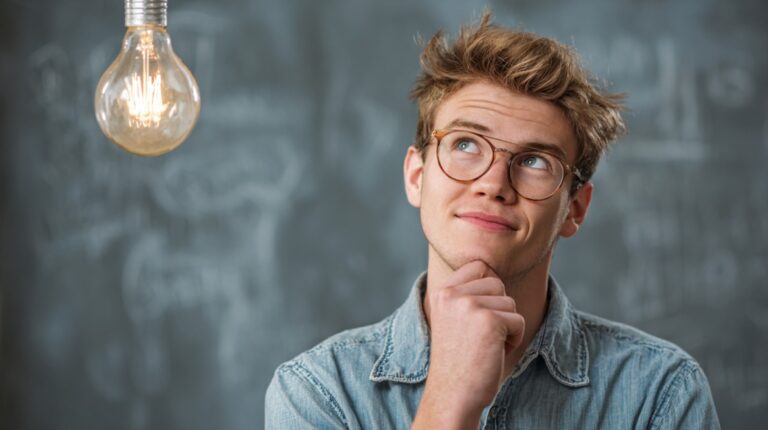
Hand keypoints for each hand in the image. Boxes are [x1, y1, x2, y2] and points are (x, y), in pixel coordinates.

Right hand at [412, 260, 525, 428]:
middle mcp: (452, 294)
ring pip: (509, 302)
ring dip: (507, 325)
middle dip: (499, 309)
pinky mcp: (489, 320)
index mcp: (442, 291)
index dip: (488, 289)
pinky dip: (513, 339)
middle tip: (481, 336)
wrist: (453, 393)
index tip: (478, 318)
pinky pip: (518, 320)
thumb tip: (494, 273)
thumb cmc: (459, 359)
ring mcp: (469, 305)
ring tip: (486, 345)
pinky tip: (493, 353)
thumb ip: (467, 293)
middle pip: (498, 283)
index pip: (479, 266)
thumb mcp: (453, 318)